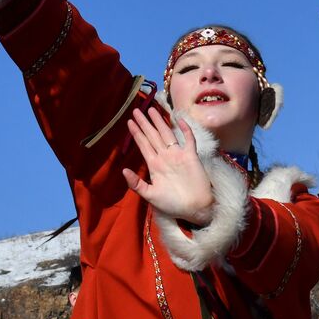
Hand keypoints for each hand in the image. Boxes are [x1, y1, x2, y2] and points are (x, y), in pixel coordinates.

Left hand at [123, 108, 214, 225]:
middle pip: (152, 135)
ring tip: (151, 110)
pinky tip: (179, 119)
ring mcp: (178, 155)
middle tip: (137, 110)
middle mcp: (165, 157)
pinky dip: (185, 129)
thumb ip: (136, 184)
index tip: (129, 121)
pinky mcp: (191, 156)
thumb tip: (123, 170)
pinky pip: (188, 139)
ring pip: (167, 133)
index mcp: (154, 165)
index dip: (136, 133)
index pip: (143, 144)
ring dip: (159, 122)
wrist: (195, 208)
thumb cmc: (172, 204)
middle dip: (144, 123)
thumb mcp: (150, 196)